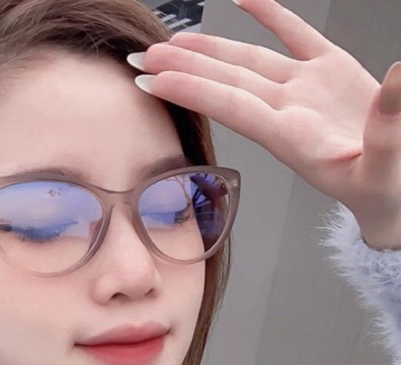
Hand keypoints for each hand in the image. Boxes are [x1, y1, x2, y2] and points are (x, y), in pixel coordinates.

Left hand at [129, 0, 400, 247]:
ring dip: (211, 49)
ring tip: (176, 40)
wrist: (395, 187)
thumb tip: (398, 80)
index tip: (153, 80)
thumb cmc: (386, 190)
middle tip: (144, 57)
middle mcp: (289, 110)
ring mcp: (306, 88)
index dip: (193, 91)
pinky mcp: (329, 70)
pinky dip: (270, 13)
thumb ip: (389, 132)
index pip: (232, 107)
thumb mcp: (387, 170)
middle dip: (184, 70)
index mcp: (293, 138)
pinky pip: (294, 34)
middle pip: (226, 83)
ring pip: (248, 61)